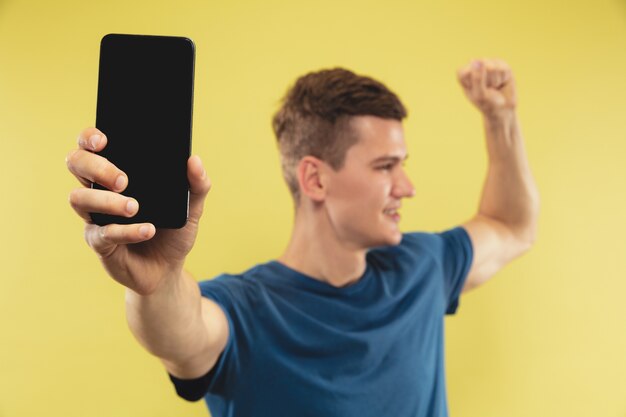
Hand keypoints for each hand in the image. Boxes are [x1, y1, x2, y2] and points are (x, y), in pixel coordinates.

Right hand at [66, 127, 211, 294]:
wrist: (168, 269)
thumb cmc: (173, 230)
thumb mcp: (191, 207)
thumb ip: (197, 184)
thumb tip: (194, 160)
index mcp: (117, 172)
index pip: (92, 146)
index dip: (90, 138)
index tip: (104, 140)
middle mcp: (100, 189)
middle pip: (77, 164)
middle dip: (97, 167)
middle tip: (123, 180)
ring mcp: (95, 216)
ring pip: (80, 199)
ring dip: (107, 200)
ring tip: (135, 207)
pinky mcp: (99, 242)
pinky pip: (103, 233)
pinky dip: (127, 230)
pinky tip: (148, 229)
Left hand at [457, 58, 516, 118]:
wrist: (502, 109)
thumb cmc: (487, 104)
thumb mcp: (479, 95)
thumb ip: (477, 78)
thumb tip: (477, 60)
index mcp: (463, 73)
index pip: (467, 72)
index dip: (474, 84)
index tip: (477, 91)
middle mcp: (474, 66)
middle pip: (481, 67)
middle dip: (486, 82)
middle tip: (487, 90)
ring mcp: (488, 63)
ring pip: (493, 67)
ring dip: (495, 81)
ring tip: (494, 87)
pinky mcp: (501, 63)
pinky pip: (503, 68)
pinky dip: (503, 78)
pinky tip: (501, 82)